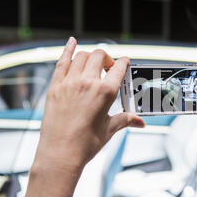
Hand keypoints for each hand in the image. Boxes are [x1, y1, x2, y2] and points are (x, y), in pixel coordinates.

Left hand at [22, 37, 144, 196]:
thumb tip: (141, 122)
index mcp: (106, 92)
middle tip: (108, 68)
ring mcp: (69, 83)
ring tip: (93, 64)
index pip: (119, 68)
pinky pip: (61, 62)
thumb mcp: (110, 129)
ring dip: (90, 56)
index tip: (124, 63)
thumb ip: (126, 119)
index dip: (123, 63)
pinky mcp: (55, 87)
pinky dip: (67, 50)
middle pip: (99, 55)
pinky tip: (72, 42)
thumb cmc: (87, 144)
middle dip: (107, 58)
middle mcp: (88, 82)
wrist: (61, 154)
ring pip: (81, 56)